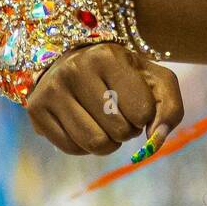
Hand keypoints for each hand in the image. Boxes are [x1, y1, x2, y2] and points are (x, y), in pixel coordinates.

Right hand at [25, 42, 182, 155]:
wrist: (77, 59)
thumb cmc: (124, 74)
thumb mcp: (155, 80)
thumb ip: (170, 109)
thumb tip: (155, 141)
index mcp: (108, 56)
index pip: (142, 112)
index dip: (145, 115)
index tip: (136, 101)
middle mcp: (75, 69)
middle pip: (118, 131)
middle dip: (126, 129)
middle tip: (118, 111)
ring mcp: (51, 90)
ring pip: (94, 144)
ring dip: (108, 142)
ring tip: (104, 120)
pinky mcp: (36, 110)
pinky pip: (71, 148)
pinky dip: (85, 146)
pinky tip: (84, 124)